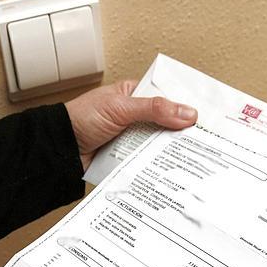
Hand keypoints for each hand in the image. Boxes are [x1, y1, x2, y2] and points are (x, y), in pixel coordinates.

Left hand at [65, 80, 197, 170]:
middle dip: (180, 133)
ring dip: (169, 151)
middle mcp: (134, 117)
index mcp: (133, 96)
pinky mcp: (127, 158)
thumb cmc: (80, 119)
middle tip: (206, 141)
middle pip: (165, 124)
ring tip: (194, 158)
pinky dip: (156, 165)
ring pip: (157, 144)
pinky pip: (146, 161)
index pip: (166, 98)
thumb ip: (154, 109)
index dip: (185, 106)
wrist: (60, 149)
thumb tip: (187, 113)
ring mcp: (131, 139)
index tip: (206, 116)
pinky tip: (172, 170)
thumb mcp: (121, 108)